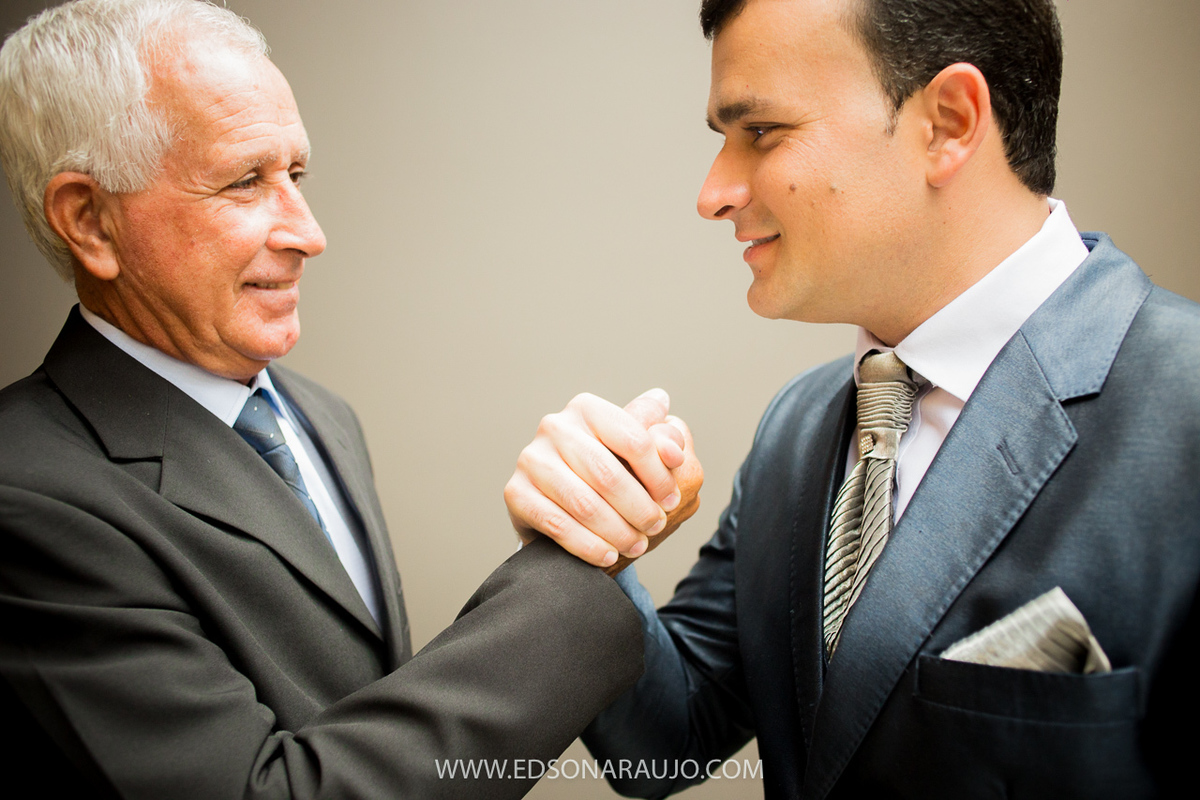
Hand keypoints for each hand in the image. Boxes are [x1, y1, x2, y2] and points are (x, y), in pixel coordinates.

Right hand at [504, 389, 702, 569]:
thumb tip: (670, 429)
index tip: (672, 501)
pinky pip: (557, 524)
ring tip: (636, 545)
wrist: (562, 502)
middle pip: (607, 474)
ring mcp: (531, 459)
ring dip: (616, 531)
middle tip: (656, 527)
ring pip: (582, 502)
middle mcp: (555, 426)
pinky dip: (588, 545)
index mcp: (588, 408)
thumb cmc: (609, 471)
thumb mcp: (638, 453)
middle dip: (638, 507)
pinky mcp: (516, 492)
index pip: (634, 438)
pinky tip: (608, 555)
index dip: (659, 474)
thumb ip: (661, 440)